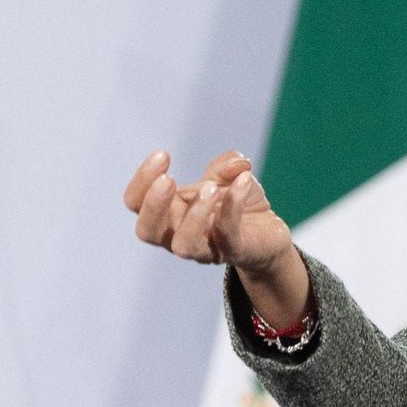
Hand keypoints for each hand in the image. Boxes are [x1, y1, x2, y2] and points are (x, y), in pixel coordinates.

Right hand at [125, 150, 293, 270]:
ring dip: (194, 214)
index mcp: (168, 213)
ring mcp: (206, 249)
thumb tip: (234, 163)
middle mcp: (179, 234)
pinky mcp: (235, 252)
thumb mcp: (229, 176)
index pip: (136, 203)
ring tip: (211, 188)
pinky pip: (227, 234)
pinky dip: (233, 206)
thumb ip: (226, 164)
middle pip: (148, 231)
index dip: (142, 180)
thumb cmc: (237, 203)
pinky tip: (244, 181)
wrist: (269, 233)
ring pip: (184, 244)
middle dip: (154, 204)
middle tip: (169, 179)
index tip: (162, 154)